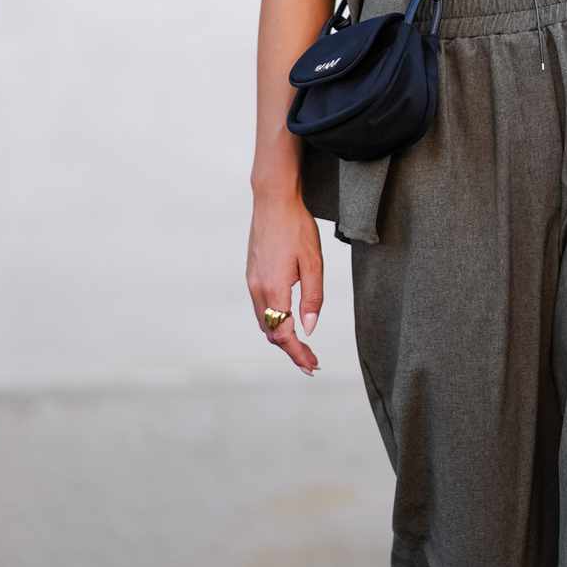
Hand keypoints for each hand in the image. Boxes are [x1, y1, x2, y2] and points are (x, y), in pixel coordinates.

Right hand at [248, 194, 323, 375]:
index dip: (298, 353)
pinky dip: (274, 322)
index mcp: (274, 289)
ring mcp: (252, 282)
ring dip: (281, 337)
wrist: (273, 201)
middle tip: (311, 362)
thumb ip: (312, 298)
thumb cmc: (297, 228)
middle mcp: (258, 289)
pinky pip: (261, 308)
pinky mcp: (252, 275)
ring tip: (302, 347)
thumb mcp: (313, 263)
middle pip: (271, 332)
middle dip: (290, 350)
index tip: (312, 365)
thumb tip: (309, 328)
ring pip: (264, 321)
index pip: (284, 333)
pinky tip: (288, 322)